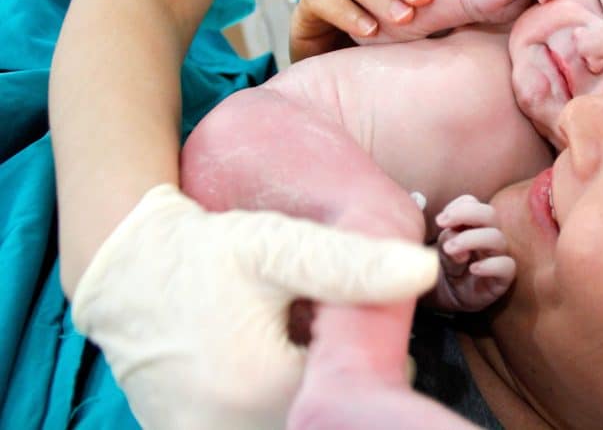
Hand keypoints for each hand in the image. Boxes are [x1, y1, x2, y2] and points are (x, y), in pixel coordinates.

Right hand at [71, 184, 437, 429]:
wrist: (123, 270)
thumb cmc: (203, 254)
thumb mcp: (277, 246)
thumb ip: (351, 263)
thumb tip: (423, 270)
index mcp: (262, 392)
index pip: (355, 393)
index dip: (367, 356)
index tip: (356, 320)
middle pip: (323, 413)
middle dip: (336, 373)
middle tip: (319, 325)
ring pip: (294, 420)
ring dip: (305, 386)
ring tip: (290, 338)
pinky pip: (258, 422)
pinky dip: (273, 397)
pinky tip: (264, 358)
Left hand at [430, 195, 515, 311]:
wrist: (449, 295)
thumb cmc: (448, 266)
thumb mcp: (443, 249)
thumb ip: (448, 239)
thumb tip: (455, 244)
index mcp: (474, 223)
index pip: (474, 203)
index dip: (458, 207)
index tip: (440, 220)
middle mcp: (489, 235)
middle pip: (490, 214)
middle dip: (466, 214)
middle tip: (442, 224)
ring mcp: (498, 255)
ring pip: (497, 238)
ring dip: (471, 239)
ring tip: (449, 249)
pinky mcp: (503, 278)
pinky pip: (507, 266)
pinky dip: (490, 265)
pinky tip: (473, 269)